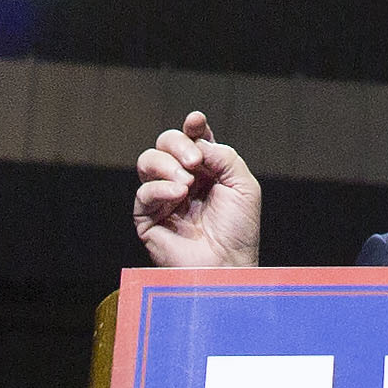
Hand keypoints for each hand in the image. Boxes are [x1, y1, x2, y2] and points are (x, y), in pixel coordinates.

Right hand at [131, 109, 261, 268]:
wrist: (226, 265)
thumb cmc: (238, 231)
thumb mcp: (243, 185)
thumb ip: (223, 156)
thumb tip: (197, 143)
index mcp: (207, 171)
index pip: (193, 138)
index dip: (192, 126)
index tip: (196, 122)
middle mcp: (183, 180)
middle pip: (166, 142)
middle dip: (178, 144)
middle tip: (194, 162)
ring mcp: (164, 198)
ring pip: (148, 161)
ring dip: (167, 165)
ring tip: (187, 184)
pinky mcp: (148, 218)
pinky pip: (144, 192)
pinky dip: (160, 188)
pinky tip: (178, 195)